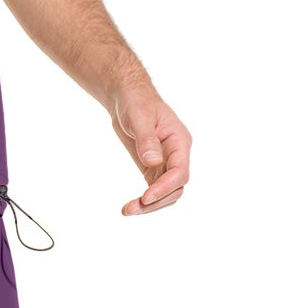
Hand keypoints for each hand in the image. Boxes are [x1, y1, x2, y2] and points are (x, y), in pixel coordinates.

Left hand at [110, 86, 191, 215]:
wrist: (127, 96)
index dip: (165, 187)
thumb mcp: (139, 117)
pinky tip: (130, 206)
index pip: (180, 172)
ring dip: (150, 205)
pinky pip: (154, 189)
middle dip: (156, 201)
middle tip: (132, 209)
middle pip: (175, 187)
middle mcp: (177, 155)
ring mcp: (166, 162)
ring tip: (127, 211)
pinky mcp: (154, 167)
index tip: (146, 197)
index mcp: (179, 141)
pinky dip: (144, 200)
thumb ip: (147, 139)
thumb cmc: (136, 101)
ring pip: (166, 192)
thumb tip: (153, 162)